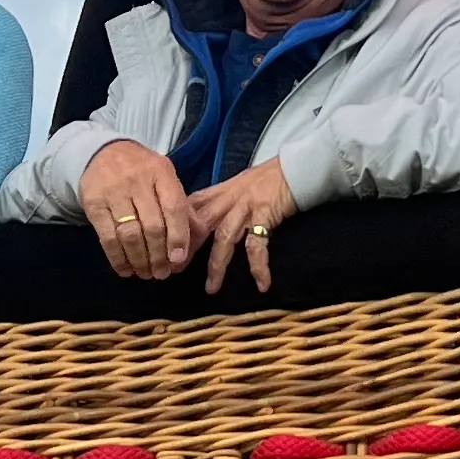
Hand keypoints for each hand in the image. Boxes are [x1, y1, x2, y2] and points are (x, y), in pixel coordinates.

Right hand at [80, 138, 193, 279]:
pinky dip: (117, 258)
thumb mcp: (165, 177)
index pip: (174, 208)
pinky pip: (107, 238)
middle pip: (152, 226)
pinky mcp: (93, 203)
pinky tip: (125, 270)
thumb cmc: (142, 170)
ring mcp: (113, 191)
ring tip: (146, 274)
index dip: (178, 237)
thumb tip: (200, 236)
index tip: (178, 260)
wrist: (103, 151)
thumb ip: (182, 205)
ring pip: (130, 235)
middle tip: (162, 274)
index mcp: (161, 172)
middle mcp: (138, 180)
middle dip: (159, 256)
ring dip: (140, 260)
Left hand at [187, 157, 296, 295]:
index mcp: (219, 193)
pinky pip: (258, 245)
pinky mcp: (265, 214)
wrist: (295, 168)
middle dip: (186, 249)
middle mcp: (228, 200)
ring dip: (216, 266)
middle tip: (175, 272)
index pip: (189, 210)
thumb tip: (199, 221)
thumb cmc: (267, 180)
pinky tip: (262, 284)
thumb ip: (217, 202)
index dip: (175, 229)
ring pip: (224, 239)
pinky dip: (259, 267)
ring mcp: (245, 207)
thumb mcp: (236, 186)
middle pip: (200, 226)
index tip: (165, 250)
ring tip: (211, 289)